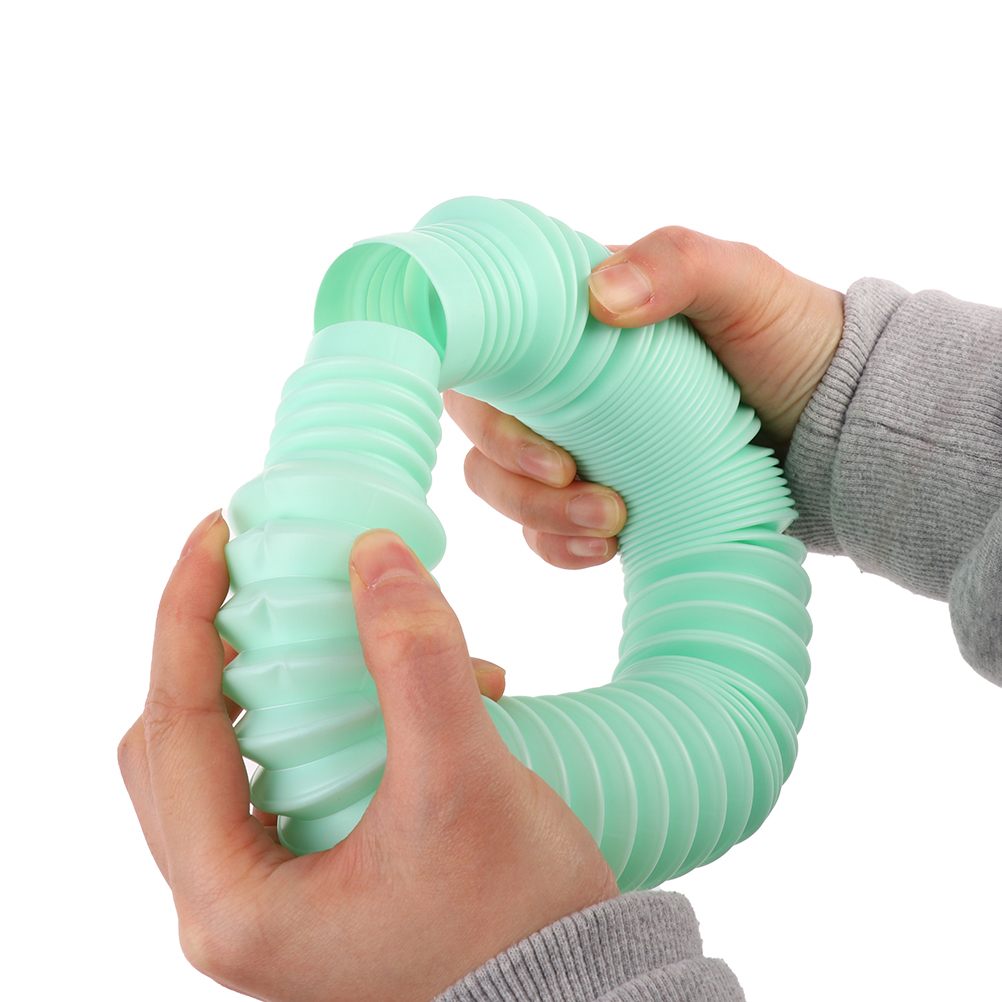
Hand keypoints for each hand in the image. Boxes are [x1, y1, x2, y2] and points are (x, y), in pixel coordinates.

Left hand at [119, 512, 617, 1001]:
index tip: (214, 529)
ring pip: (229, 755)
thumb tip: (373, 553)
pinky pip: (280, 774)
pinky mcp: (308, 879)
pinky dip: (322, 718)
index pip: (173, 724)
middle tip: (267, 579)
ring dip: (279, 681)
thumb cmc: (514, 924)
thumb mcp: (463, 782)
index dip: (185, 612)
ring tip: (368, 637)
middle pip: (182, 740)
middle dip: (221, 647)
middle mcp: (229, 903)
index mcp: (232, 898)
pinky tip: (417, 694)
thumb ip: (417, 661)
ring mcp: (267, 894)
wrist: (569, 1000)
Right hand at [445, 227, 844, 568]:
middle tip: (572, 478)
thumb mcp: (741, 280)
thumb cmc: (784, 335)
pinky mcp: (598, 496)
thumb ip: (676, 263)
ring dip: (536, 513)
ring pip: (501, 485)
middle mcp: (561, 387)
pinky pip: (542, 532)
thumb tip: (601, 298)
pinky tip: (602, 550)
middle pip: (482, 430)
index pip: (487, 355)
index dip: (482, 396)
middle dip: (512, 469)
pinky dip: (556, 546)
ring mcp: (578, 445)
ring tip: (609, 523)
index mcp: (572, 324)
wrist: (833, 422)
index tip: (529, 431)